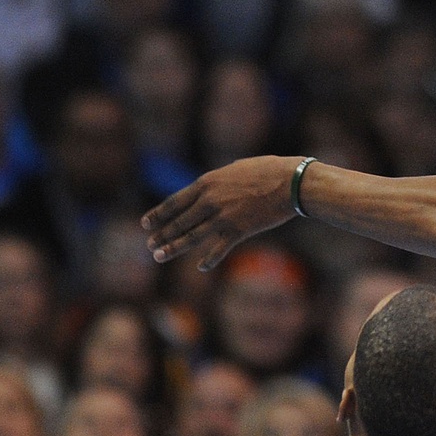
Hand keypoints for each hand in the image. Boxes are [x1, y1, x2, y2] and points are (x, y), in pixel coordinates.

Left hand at [142, 155, 299, 269]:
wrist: (290, 182)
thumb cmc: (266, 170)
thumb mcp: (234, 169)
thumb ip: (217, 181)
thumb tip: (207, 189)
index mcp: (206, 182)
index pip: (174, 202)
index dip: (158, 214)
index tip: (146, 223)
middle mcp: (209, 200)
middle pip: (179, 222)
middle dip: (162, 234)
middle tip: (149, 245)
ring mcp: (222, 217)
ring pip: (191, 237)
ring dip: (173, 248)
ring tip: (159, 255)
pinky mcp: (238, 231)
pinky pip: (218, 249)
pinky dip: (209, 260)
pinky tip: (201, 266)